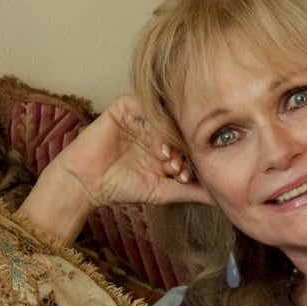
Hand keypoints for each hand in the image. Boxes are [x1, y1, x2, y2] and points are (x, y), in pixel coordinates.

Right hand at [55, 94, 211, 207]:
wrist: (87, 184)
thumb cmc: (123, 187)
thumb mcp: (164, 191)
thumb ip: (192, 191)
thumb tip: (219, 198)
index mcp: (167, 143)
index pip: (188, 142)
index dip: (190, 159)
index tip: (186, 178)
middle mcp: (156, 128)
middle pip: (179, 129)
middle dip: (182, 151)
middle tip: (178, 170)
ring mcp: (141, 117)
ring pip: (166, 119)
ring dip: (170, 140)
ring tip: (167, 161)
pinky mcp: (123, 108)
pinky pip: (145, 107)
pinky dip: (154, 126)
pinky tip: (155, 146)